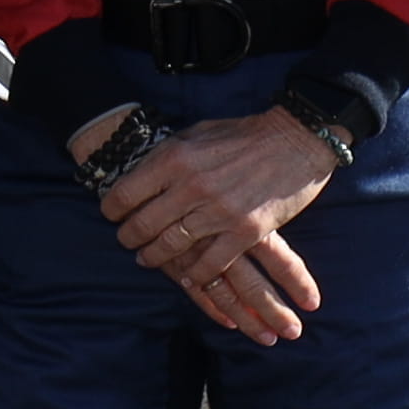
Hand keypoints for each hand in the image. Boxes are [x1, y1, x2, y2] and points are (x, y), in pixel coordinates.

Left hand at [76, 104, 337, 343]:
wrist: (297, 139)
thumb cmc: (243, 134)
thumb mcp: (197, 134)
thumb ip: (169, 156)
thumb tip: (139, 173)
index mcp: (175, 159)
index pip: (125, 194)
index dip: (112, 209)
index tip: (112, 215)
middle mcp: (191, 187)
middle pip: (142, 225)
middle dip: (128, 238)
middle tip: (127, 241)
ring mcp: (219, 212)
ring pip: (170, 247)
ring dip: (154, 257)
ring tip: (148, 257)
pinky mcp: (246, 232)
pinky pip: (210, 264)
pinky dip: (195, 273)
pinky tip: (188, 274)